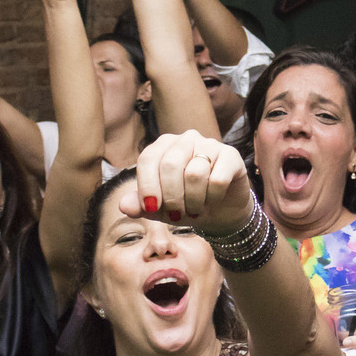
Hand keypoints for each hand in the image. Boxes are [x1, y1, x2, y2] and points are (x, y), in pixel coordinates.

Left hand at [118, 130, 251, 234]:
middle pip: (170, 164)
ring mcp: (210, 144)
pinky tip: (212, 201)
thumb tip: (124, 206)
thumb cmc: (185, 204)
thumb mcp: (160, 209)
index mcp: (163, 145)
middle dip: (172, 197)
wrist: (220, 211)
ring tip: (195, 211)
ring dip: (193, 201)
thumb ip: (140, 206)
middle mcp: (186, 139)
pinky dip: (212, 198)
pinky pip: (217, 179)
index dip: (147, 186)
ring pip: (194, 173)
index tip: (151, 209)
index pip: (148, 159)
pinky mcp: (231, 156)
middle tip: (176, 216)